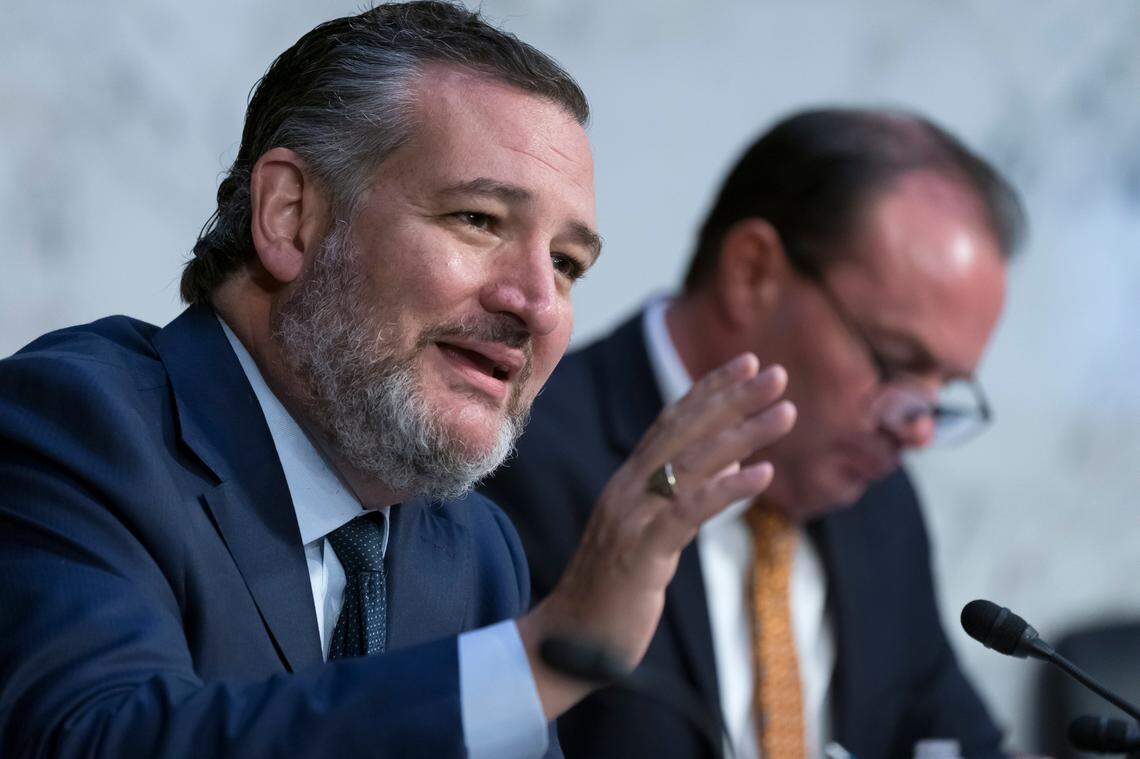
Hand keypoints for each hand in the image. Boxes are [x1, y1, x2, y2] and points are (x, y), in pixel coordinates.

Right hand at [517, 353, 795, 717]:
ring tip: (784, 411)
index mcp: (629, 482)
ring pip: (691, 463)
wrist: (569, 644)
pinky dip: (728, 489)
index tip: (745, 362)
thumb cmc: (613, 592)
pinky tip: (764, 473)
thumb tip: (734, 459)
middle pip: (684, 431)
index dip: (709, 390)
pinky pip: (689, 511)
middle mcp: (627, 489)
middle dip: (733, 398)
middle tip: (777, 372)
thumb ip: (684, 496)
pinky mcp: (641, 553)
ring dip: (742, 433)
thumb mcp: (651, 536)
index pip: (671, 422)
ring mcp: (631, 518)